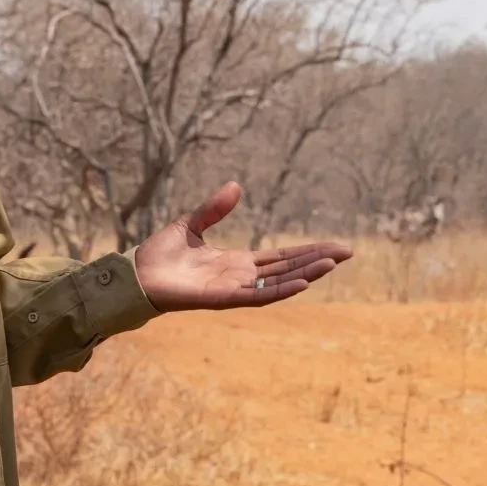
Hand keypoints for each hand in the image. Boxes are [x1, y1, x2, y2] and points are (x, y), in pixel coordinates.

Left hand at [134, 181, 351, 311]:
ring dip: (306, 274)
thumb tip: (236, 186)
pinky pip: (257, 296)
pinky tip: (302, 283)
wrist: (137, 274)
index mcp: (238, 261)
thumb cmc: (161, 254)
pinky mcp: (223, 299)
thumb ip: (214, 208)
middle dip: (317, 261)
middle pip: (288, 268)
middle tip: (348, 252)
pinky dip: (280, 290)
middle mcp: (241, 277)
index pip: (281, 256)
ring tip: (333, 264)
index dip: (307, 251)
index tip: (334, 246)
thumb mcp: (192, 223)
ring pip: (279, 282)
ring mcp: (234, 289)